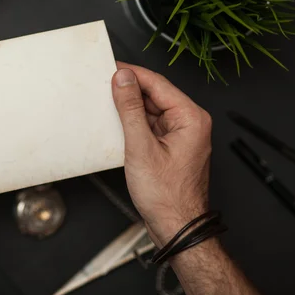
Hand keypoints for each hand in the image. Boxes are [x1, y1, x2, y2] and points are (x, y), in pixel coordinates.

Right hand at [112, 62, 211, 246]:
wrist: (177, 227)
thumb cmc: (166, 196)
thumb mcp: (141, 147)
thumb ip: (131, 110)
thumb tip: (123, 80)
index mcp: (191, 118)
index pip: (158, 84)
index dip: (132, 74)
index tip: (111, 67)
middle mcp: (190, 123)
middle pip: (156, 96)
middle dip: (129, 91)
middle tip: (103, 85)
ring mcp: (182, 136)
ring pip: (152, 111)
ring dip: (130, 109)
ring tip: (106, 105)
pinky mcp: (172, 147)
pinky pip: (151, 127)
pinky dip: (135, 125)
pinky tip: (118, 125)